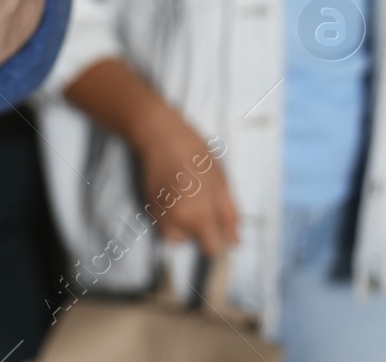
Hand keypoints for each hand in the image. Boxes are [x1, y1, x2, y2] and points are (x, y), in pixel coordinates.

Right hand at [128, 106, 239, 255]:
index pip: (211, 249)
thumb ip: (229, 214)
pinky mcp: (149, 209)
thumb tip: (236, 240)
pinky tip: (178, 195)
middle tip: (206, 202)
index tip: (224, 229)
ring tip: (191, 200)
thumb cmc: (196, 154)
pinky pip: (165, 225)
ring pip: (177, 237)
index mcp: (198, 216)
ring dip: (186, 227)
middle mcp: (176, 222)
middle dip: (203, 230)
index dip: (221, 241)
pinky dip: (173, 219)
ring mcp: (159, 216)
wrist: (161, 136)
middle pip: (194, 242)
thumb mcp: (221, 182)